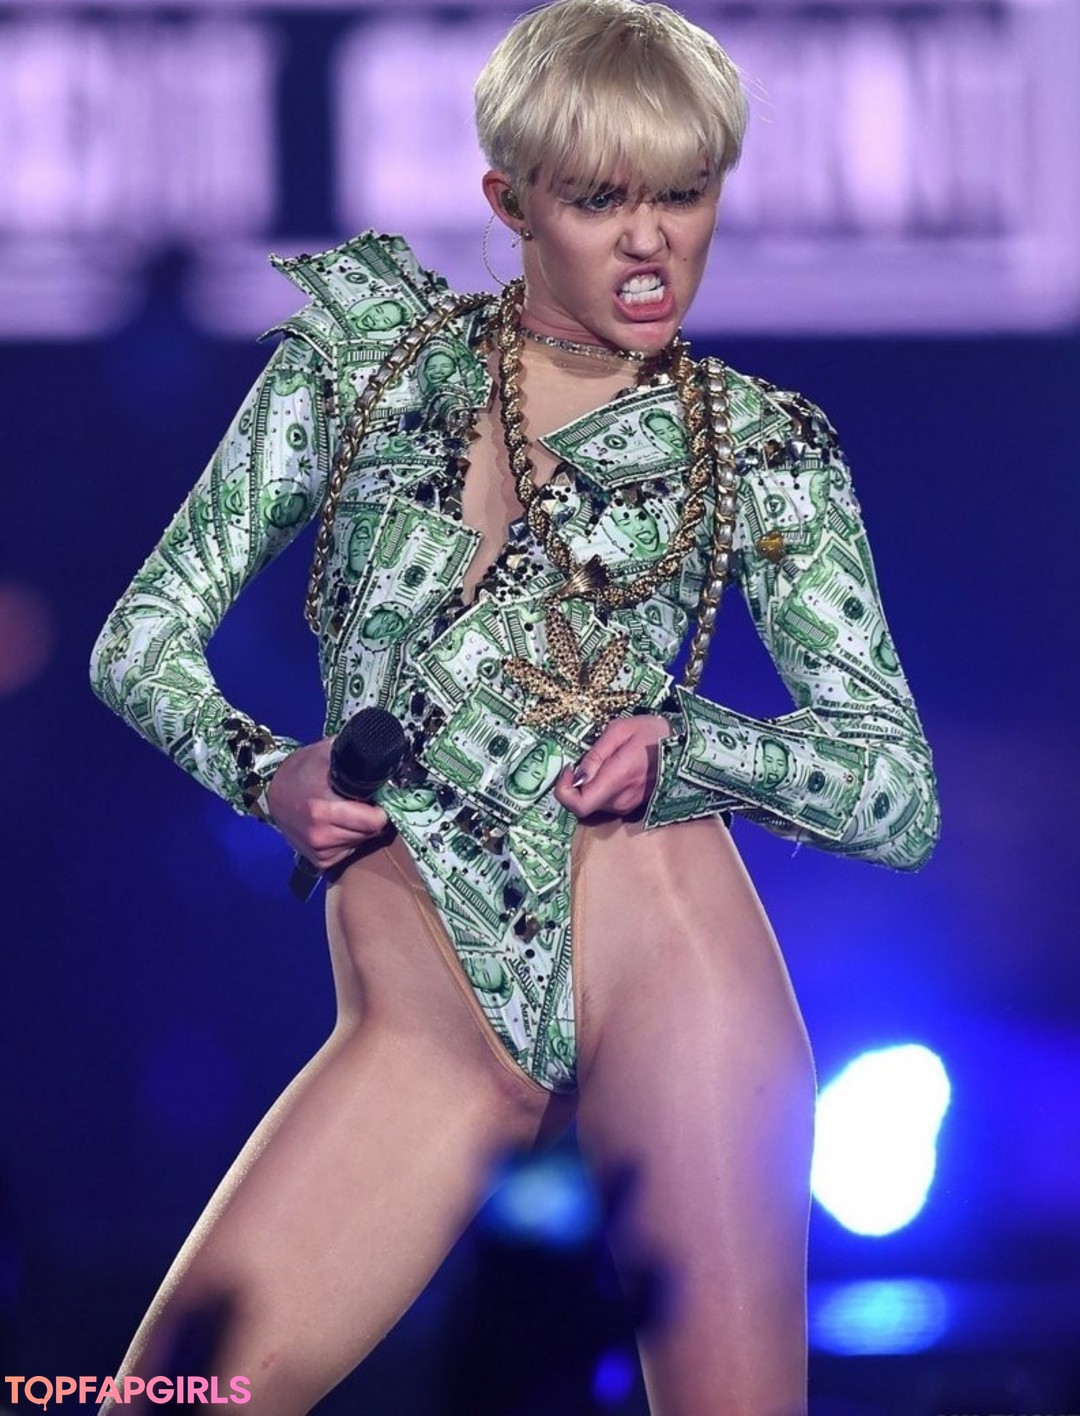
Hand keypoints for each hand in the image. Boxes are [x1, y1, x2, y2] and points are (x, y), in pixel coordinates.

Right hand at [265, 737, 389, 868]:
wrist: (272, 791)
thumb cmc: (302, 769)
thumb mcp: (326, 753)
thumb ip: (355, 755)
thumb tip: (381, 753)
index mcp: (322, 810)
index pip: (374, 822)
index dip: (380, 808)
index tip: (375, 798)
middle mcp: (320, 835)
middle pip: (370, 833)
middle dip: (370, 818)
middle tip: (359, 802)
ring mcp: (318, 850)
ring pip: (361, 842)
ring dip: (359, 829)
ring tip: (345, 812)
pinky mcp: (319, 860)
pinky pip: (349, 852)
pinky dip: (348, 839)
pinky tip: (336, 825)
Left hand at [553, 715, 670, 819]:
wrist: (687, 747)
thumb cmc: (654, 733)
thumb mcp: (620, 730)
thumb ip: (596, 753)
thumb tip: (578, 774)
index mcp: (618, 778)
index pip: (581, 805)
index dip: (564, 792)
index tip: (568, 770)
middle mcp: (622, 799)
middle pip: (585, 803)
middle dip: (579, 783)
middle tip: (588, 758)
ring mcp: (629, 805)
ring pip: (596, 802)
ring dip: (592, 785)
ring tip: (606, 760)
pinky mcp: (634, 806)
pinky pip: (608, 801)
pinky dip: (603, 787)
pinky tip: (615, 768)